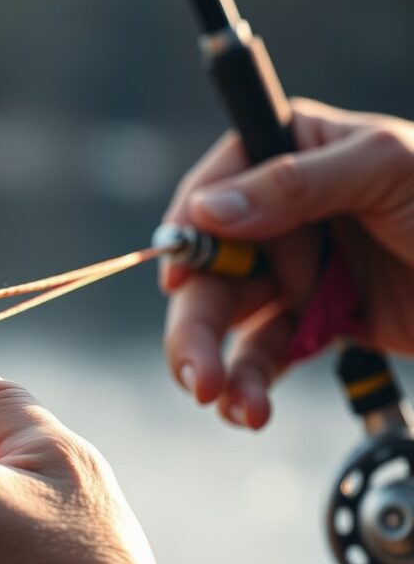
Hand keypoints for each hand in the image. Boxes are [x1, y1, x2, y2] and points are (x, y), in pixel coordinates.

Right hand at [162, 98, 413, 429]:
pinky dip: (252, 384)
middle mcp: (283, 214)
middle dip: (196, 323)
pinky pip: (266, 353)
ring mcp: (298, 271)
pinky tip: (252, 409)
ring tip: (227, 403)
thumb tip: (206, 209)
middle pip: (210, 266)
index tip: (177, 275)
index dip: (187, 231)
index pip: (216, 185)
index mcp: (294, 154)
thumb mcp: (386, 171)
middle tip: (196, 374)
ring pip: (227, 317)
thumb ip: (294, 183)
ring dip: (216, 362)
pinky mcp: (316, 322)